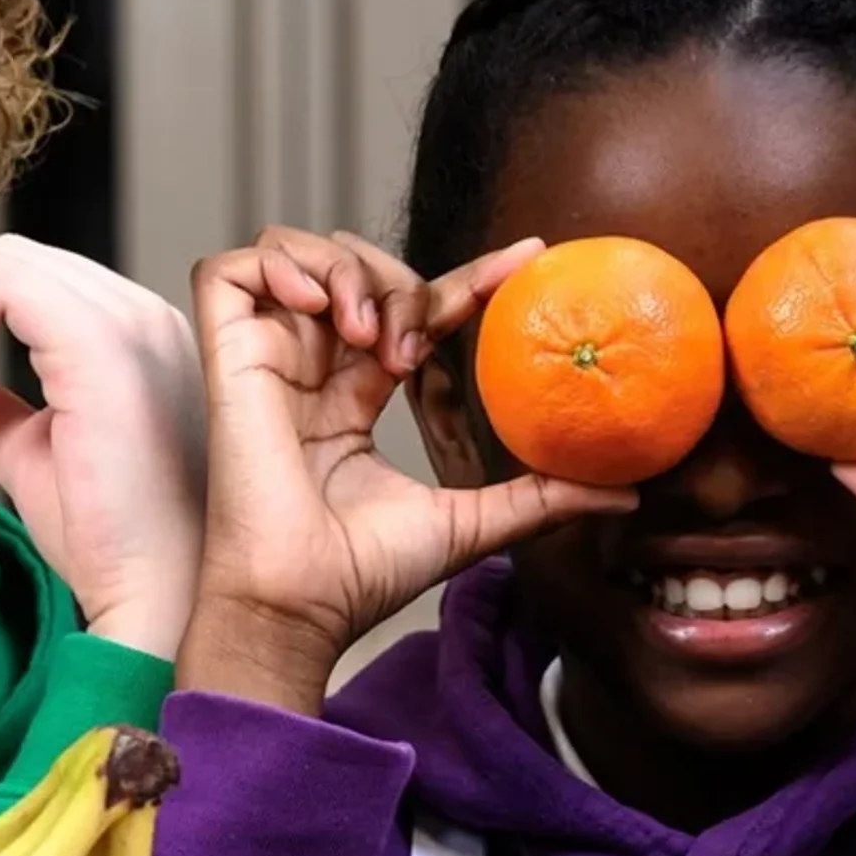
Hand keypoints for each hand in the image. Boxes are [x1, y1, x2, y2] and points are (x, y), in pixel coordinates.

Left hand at [0, 235, 204, 659]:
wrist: (156, 597)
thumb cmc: (113, 542)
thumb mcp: (29, 452)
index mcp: (135, 337)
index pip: (30, 279)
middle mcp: (142, 315)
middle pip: (12, 259)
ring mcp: (132, 322)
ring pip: (4, 262)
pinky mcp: (106, 345)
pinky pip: (3, 286)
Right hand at [180, 227, 636, 715]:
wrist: (301, 602)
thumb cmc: (363, 574)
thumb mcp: (472, 522)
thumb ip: (542, 497)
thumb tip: (629, 493)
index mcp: (354, 398)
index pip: (415, 309)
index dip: (468, 277)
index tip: (529, 257)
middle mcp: (309, 369)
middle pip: (358, 268)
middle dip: (402, 282)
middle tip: (415, 349)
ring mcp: (264, 359)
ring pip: (297, 253)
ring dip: (345, 270)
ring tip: (368, 334)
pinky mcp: (225, 357)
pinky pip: (229, 270)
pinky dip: (276, 264)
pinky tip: (315, 306)